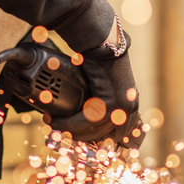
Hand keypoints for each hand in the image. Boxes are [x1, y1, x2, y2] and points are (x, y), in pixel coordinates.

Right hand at [49, 30, 142, 145]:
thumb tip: (82, 110)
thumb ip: (98, 99)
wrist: (103, 44)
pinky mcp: (111, 104)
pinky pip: (86, 121)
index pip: (116, 133)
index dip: (95, 139)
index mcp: (130, 104)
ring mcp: (122, 108)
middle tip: (62, 134)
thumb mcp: (103, 84)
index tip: (76, 137)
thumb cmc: (99, 60)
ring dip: (70, 131)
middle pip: (104, 136)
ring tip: (53, 126)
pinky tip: (56, 122)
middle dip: (81, 138)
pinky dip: (68, 123)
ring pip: (93, 131)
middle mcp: (130, 108)